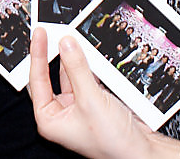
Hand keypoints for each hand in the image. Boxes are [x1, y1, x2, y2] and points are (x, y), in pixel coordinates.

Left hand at [28, 29, 160, 158]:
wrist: (143, 153)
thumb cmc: (113, 142)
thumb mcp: (90, 100)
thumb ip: (77, 69)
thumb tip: (66, 45)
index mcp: (49, 119)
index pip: (36, 80)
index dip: (37, 55)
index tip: (39, 34)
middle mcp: (60, 114)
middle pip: (51, 76)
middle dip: (53, 55)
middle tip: (51, 33)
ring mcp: (77, 108)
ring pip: (70, 76)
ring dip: (72, 59)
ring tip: (70, 38)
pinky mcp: (93, 103)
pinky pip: (85, 79)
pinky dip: (87, 66)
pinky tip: (87, 53)